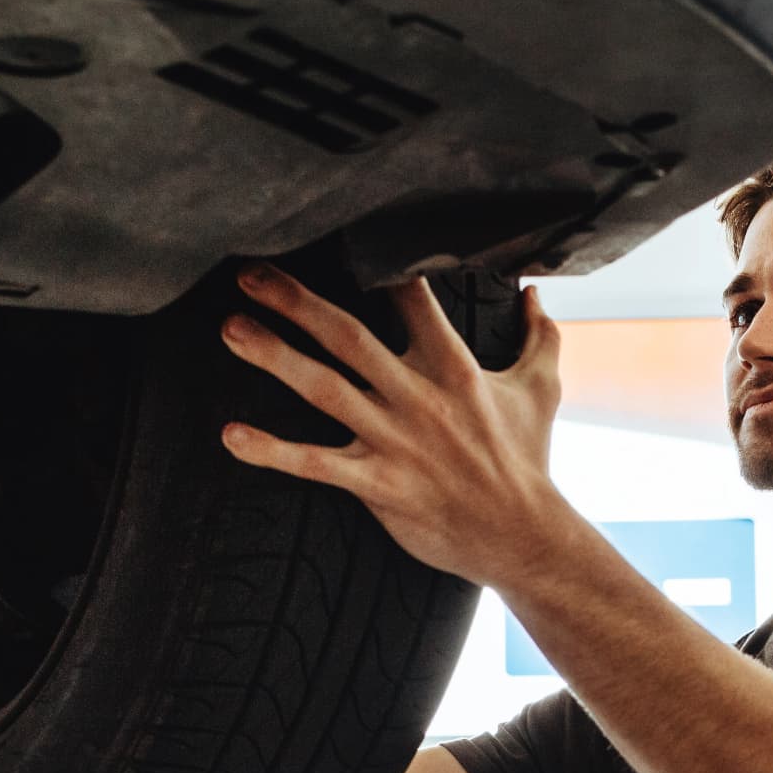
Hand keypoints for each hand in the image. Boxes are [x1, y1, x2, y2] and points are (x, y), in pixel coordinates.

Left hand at [215, 266, 586, 588]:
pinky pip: (315, 465)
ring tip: (232, 328)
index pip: (412, 299)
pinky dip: (272, 451)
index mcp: (454, 367)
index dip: (376, 265)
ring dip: (275, 357)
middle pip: (347, 337)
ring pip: (324, 389)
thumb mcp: (541, 390)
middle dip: (296, 302)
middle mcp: (418, 397)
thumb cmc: (527, 459)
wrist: (522, 536)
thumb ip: (540, 336)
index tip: (335, 236)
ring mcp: (394, 441)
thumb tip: (535, 293)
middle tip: (250, 274)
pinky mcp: (377, 485)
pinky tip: (231, 435)